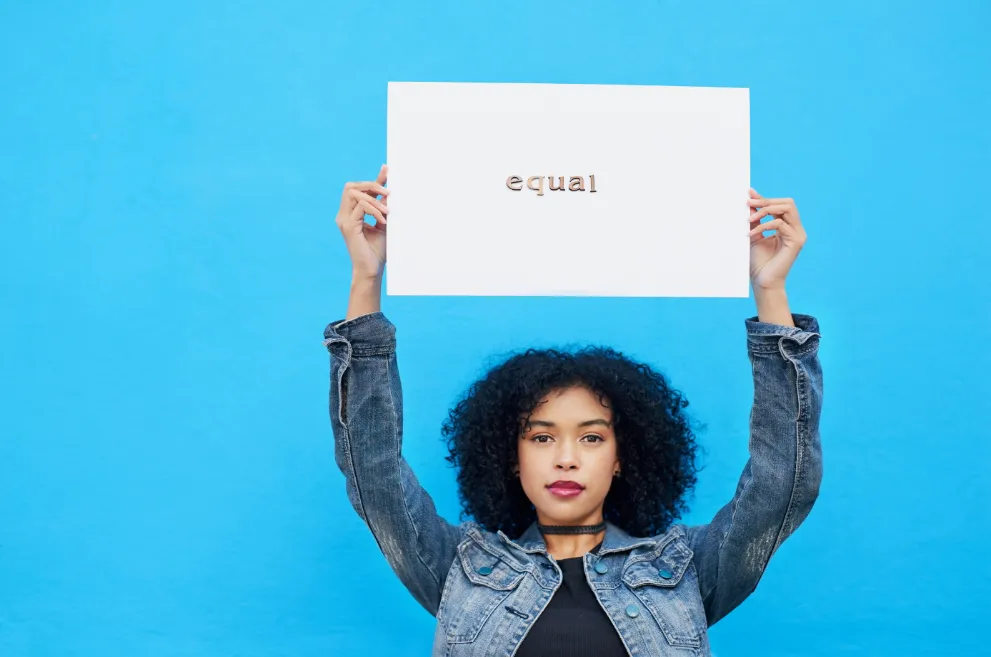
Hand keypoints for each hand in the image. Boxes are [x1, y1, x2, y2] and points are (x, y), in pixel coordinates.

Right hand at [336, 165, 389, 279]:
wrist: (372, 270)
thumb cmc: (378, 250)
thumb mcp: (383, 222)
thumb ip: (382, 205)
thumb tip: (388, 187)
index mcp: (350, 213)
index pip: (357, 189)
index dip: (372, 180)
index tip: (387, 170)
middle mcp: (343, 215)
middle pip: (350, 186)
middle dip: (370, 185)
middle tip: (388, 193)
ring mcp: (343, 220)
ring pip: (353, 193)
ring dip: (373, 198)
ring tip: (387, 210)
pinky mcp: (348, 226)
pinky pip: (360, 206)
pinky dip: (374, 209)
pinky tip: (383, 219)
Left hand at [747, 189, 806, 289]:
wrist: (762, 282)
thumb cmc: (758, 262)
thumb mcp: (754, 234)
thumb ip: (754, 218)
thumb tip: (750, 198)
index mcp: (788, 227)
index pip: (781, 205)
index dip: (765, 198)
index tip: (748, 195)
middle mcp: (796, 229)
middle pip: (788, 203)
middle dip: (767, 201)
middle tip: (749, 204)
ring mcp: (798, 235)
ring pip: (787, 209)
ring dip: (766, 210)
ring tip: (749, 219)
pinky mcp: (796, 242)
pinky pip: (780, 224)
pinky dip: (764, 225)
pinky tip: (751, 234)